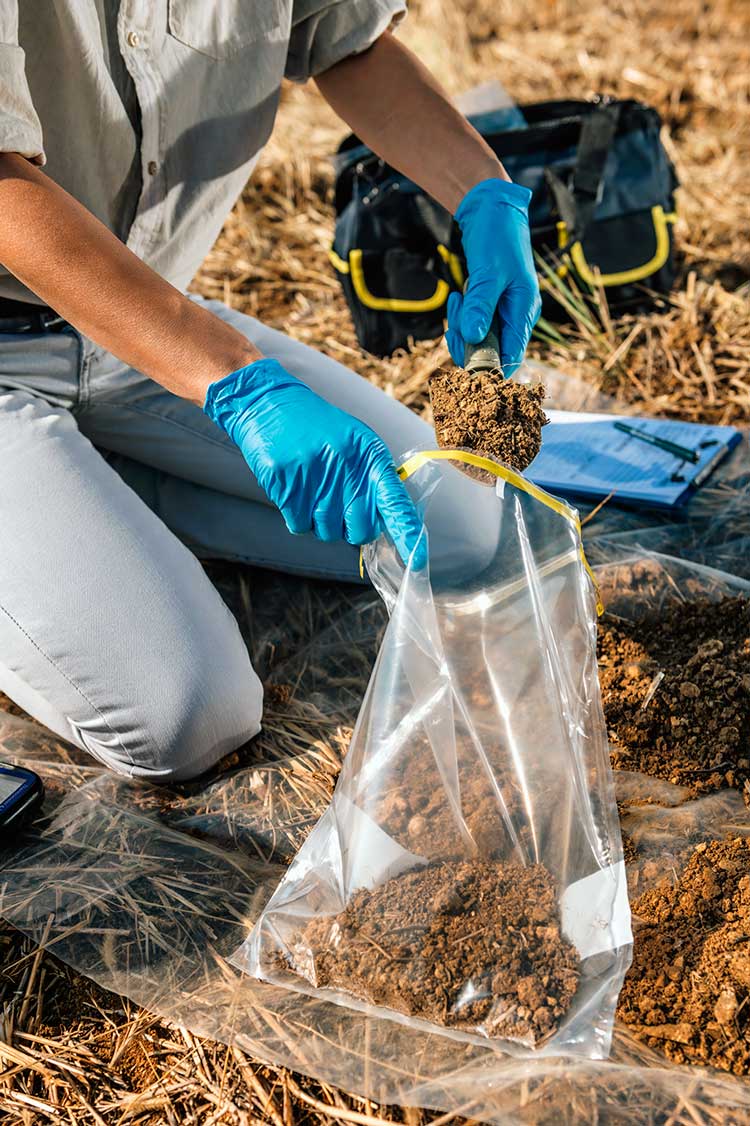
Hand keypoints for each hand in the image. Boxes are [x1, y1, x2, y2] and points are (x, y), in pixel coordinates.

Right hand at [204, 359, 425, 567]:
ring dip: (320, 521)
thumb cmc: (316, 428)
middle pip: (360, 529)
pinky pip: (299, 525)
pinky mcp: (286, 484)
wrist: (269, 404)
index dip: (406, 532)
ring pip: (327, 532)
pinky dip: (297, 516)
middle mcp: (345, 467)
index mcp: (368, 455)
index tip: (416, 560)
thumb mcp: (354, 443)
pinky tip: (295, 490)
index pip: (394, 501)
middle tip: (339, 506)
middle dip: (352, 529)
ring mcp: (314, 476)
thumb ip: (371, 479)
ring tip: (313, 489)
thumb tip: (382, 524)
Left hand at [446, 178, 540, 377]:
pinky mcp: (491, 305)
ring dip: (462, 327)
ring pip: (480, 339)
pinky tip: (458, 297)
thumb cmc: (497, 236)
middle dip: (468, 343)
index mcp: (524, 311)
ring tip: (457, 300)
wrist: (493, 209)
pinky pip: (475, 323)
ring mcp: (504, 311)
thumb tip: (473, 337)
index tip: (464, 364)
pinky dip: (462, 316)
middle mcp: (517, 316)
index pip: (511, 358)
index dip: (489, 369)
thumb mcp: (487, 272)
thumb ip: (480, 306)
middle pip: (492, 353)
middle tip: (453, 323)